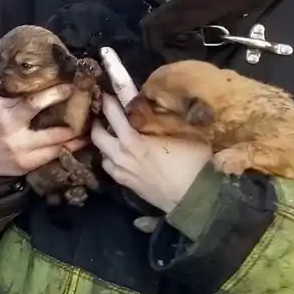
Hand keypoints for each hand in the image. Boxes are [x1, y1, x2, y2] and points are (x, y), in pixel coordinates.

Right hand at [0, 84, 88, 181]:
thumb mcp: (0, 105)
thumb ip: (19, 96)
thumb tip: (49, 78)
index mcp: (4, 111)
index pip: (32, 102)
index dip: (55, 94)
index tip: (72, 86)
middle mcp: (13, 133)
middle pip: (51, 129)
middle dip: (75, 121)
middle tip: (91, 109)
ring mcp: (21, 151)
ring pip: (57, 145)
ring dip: (77, 136)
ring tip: (92, 126)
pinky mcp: (28, 164)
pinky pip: (54, 155)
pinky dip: (70, 147)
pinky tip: (81, 141)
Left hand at [91, 93, 212, 214]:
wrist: (196, 199)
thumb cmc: (193, 164)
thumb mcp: (184, 134)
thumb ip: (167, 121)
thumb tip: (163, 108)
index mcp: (132, 141)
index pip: (112, 115)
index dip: (108, 103)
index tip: (106, 94)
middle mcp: (121, 156)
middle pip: (97, 136)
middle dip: (97, 124)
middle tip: (102, 117)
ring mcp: (122, 173)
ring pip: (102, 154)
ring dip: (104, 144)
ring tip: (112, 138)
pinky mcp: (127, 186)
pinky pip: (111, 169)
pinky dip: (111, 160)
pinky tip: (119, 157)